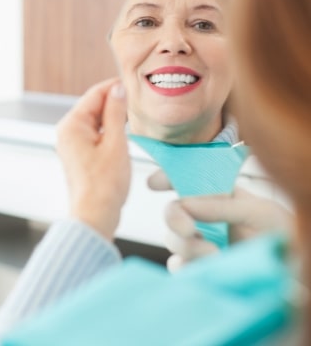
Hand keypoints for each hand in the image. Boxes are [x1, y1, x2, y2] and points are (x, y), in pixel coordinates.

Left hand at [56, 78, 129, 240]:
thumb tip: (117, 90)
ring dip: (113, 117)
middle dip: (115, 102)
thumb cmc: (104, 185)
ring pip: (95, 121)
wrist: (94, 215)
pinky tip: (124, 134)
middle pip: (93, 106)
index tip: (135, 84)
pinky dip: (109, 131)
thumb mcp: (116, 143)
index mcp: (71, 125)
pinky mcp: (78, 155)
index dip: (115, 87)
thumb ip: (116, 113)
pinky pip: (94, 134)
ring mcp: (71, 144)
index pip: (94, 94)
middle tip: (140, 100)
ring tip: (135, 117)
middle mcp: (67, 132)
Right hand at [153, 170, 292, 270]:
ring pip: (173, 240)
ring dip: (187, 247)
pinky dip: (185, 267)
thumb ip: (222, 206)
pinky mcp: (200, 268)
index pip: (185, 180)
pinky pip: (178, 267)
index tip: (154, 183)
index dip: (166, 177)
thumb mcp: (259, 211)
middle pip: (172, 212)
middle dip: (175, 219)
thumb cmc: (281, 234)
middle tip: (190, 230)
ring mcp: (200, 243)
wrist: (292, 270)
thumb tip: (185, 203)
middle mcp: (204, 218)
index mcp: (217, 196)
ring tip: (214, 255)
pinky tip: (205, 269)